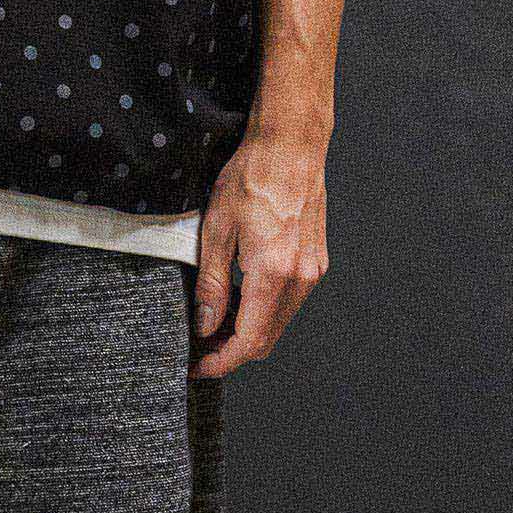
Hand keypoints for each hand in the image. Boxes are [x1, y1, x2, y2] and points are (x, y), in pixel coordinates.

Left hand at [190, 132, 329, 378]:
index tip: (198, 367)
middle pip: (264, 341)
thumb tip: (205, 326)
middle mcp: (300, 277)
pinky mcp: (315, 263)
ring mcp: (312, 271)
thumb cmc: (253, 176)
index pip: (247, 342)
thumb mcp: (216, 232)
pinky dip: (262, 314)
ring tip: (214, 325)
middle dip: (230, 353)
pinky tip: (238, 302)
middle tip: (200, 348)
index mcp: (273, 272)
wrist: (291, 144)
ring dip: (246, 335)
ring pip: (277, 326)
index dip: (220, 362)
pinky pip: (287, 305)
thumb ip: (212, 286)